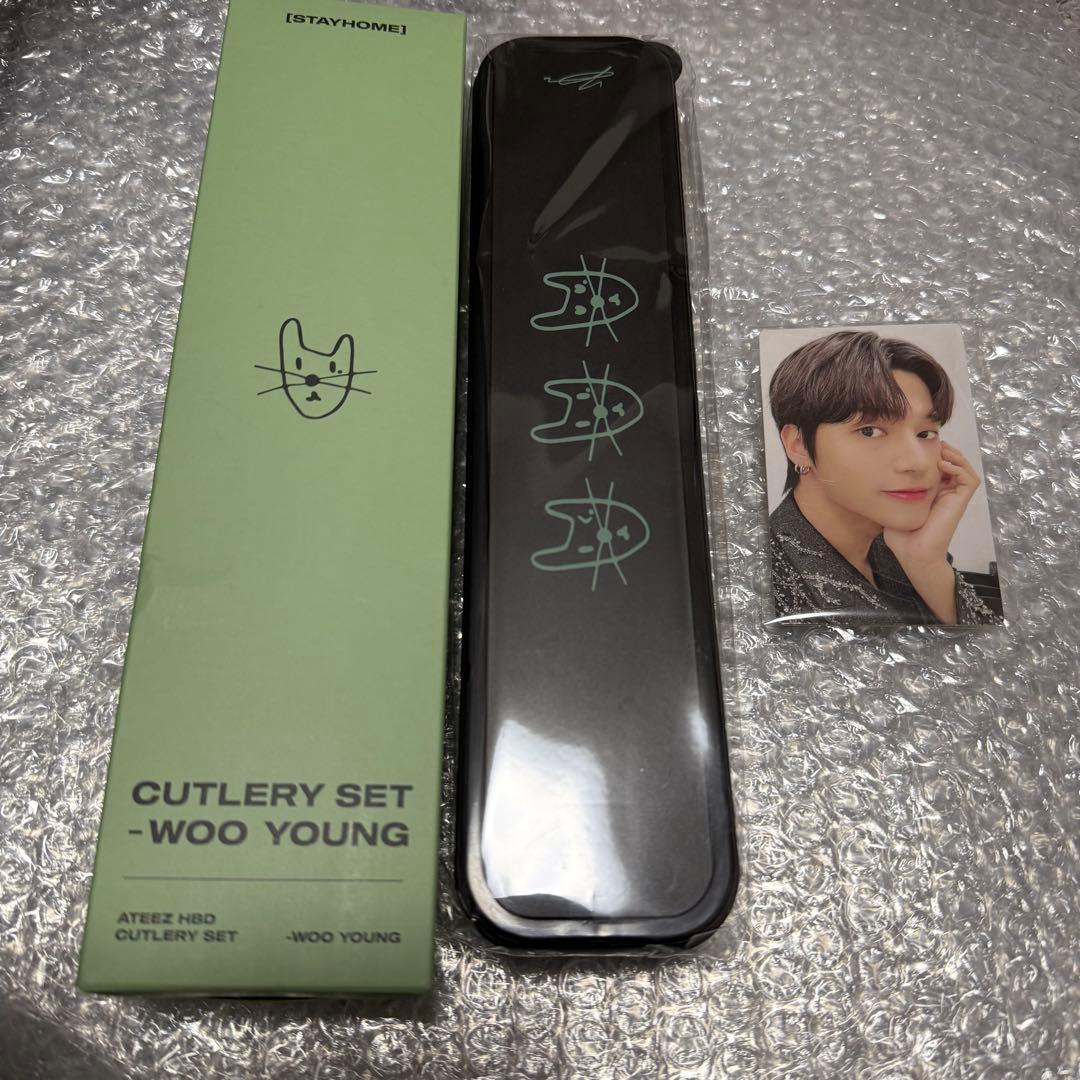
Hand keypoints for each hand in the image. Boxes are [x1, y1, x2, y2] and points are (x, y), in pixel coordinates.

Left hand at [883, 441, 980, 569]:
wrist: (913, 554)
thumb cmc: (901, 536)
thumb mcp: (892, 506)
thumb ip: (890, 492)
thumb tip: (879, 475)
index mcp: (931, 493)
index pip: (937, 467)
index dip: (932, 454)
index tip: (919, 445)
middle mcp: (945, 493)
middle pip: (953, 463)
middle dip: (945, 450)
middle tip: (933, 442)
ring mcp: (954, 497)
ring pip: (964, 468)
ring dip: (955, 456)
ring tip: (941, 450)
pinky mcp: (960, 502)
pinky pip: (969, 480)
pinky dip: (959, 468)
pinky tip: (942, 465)